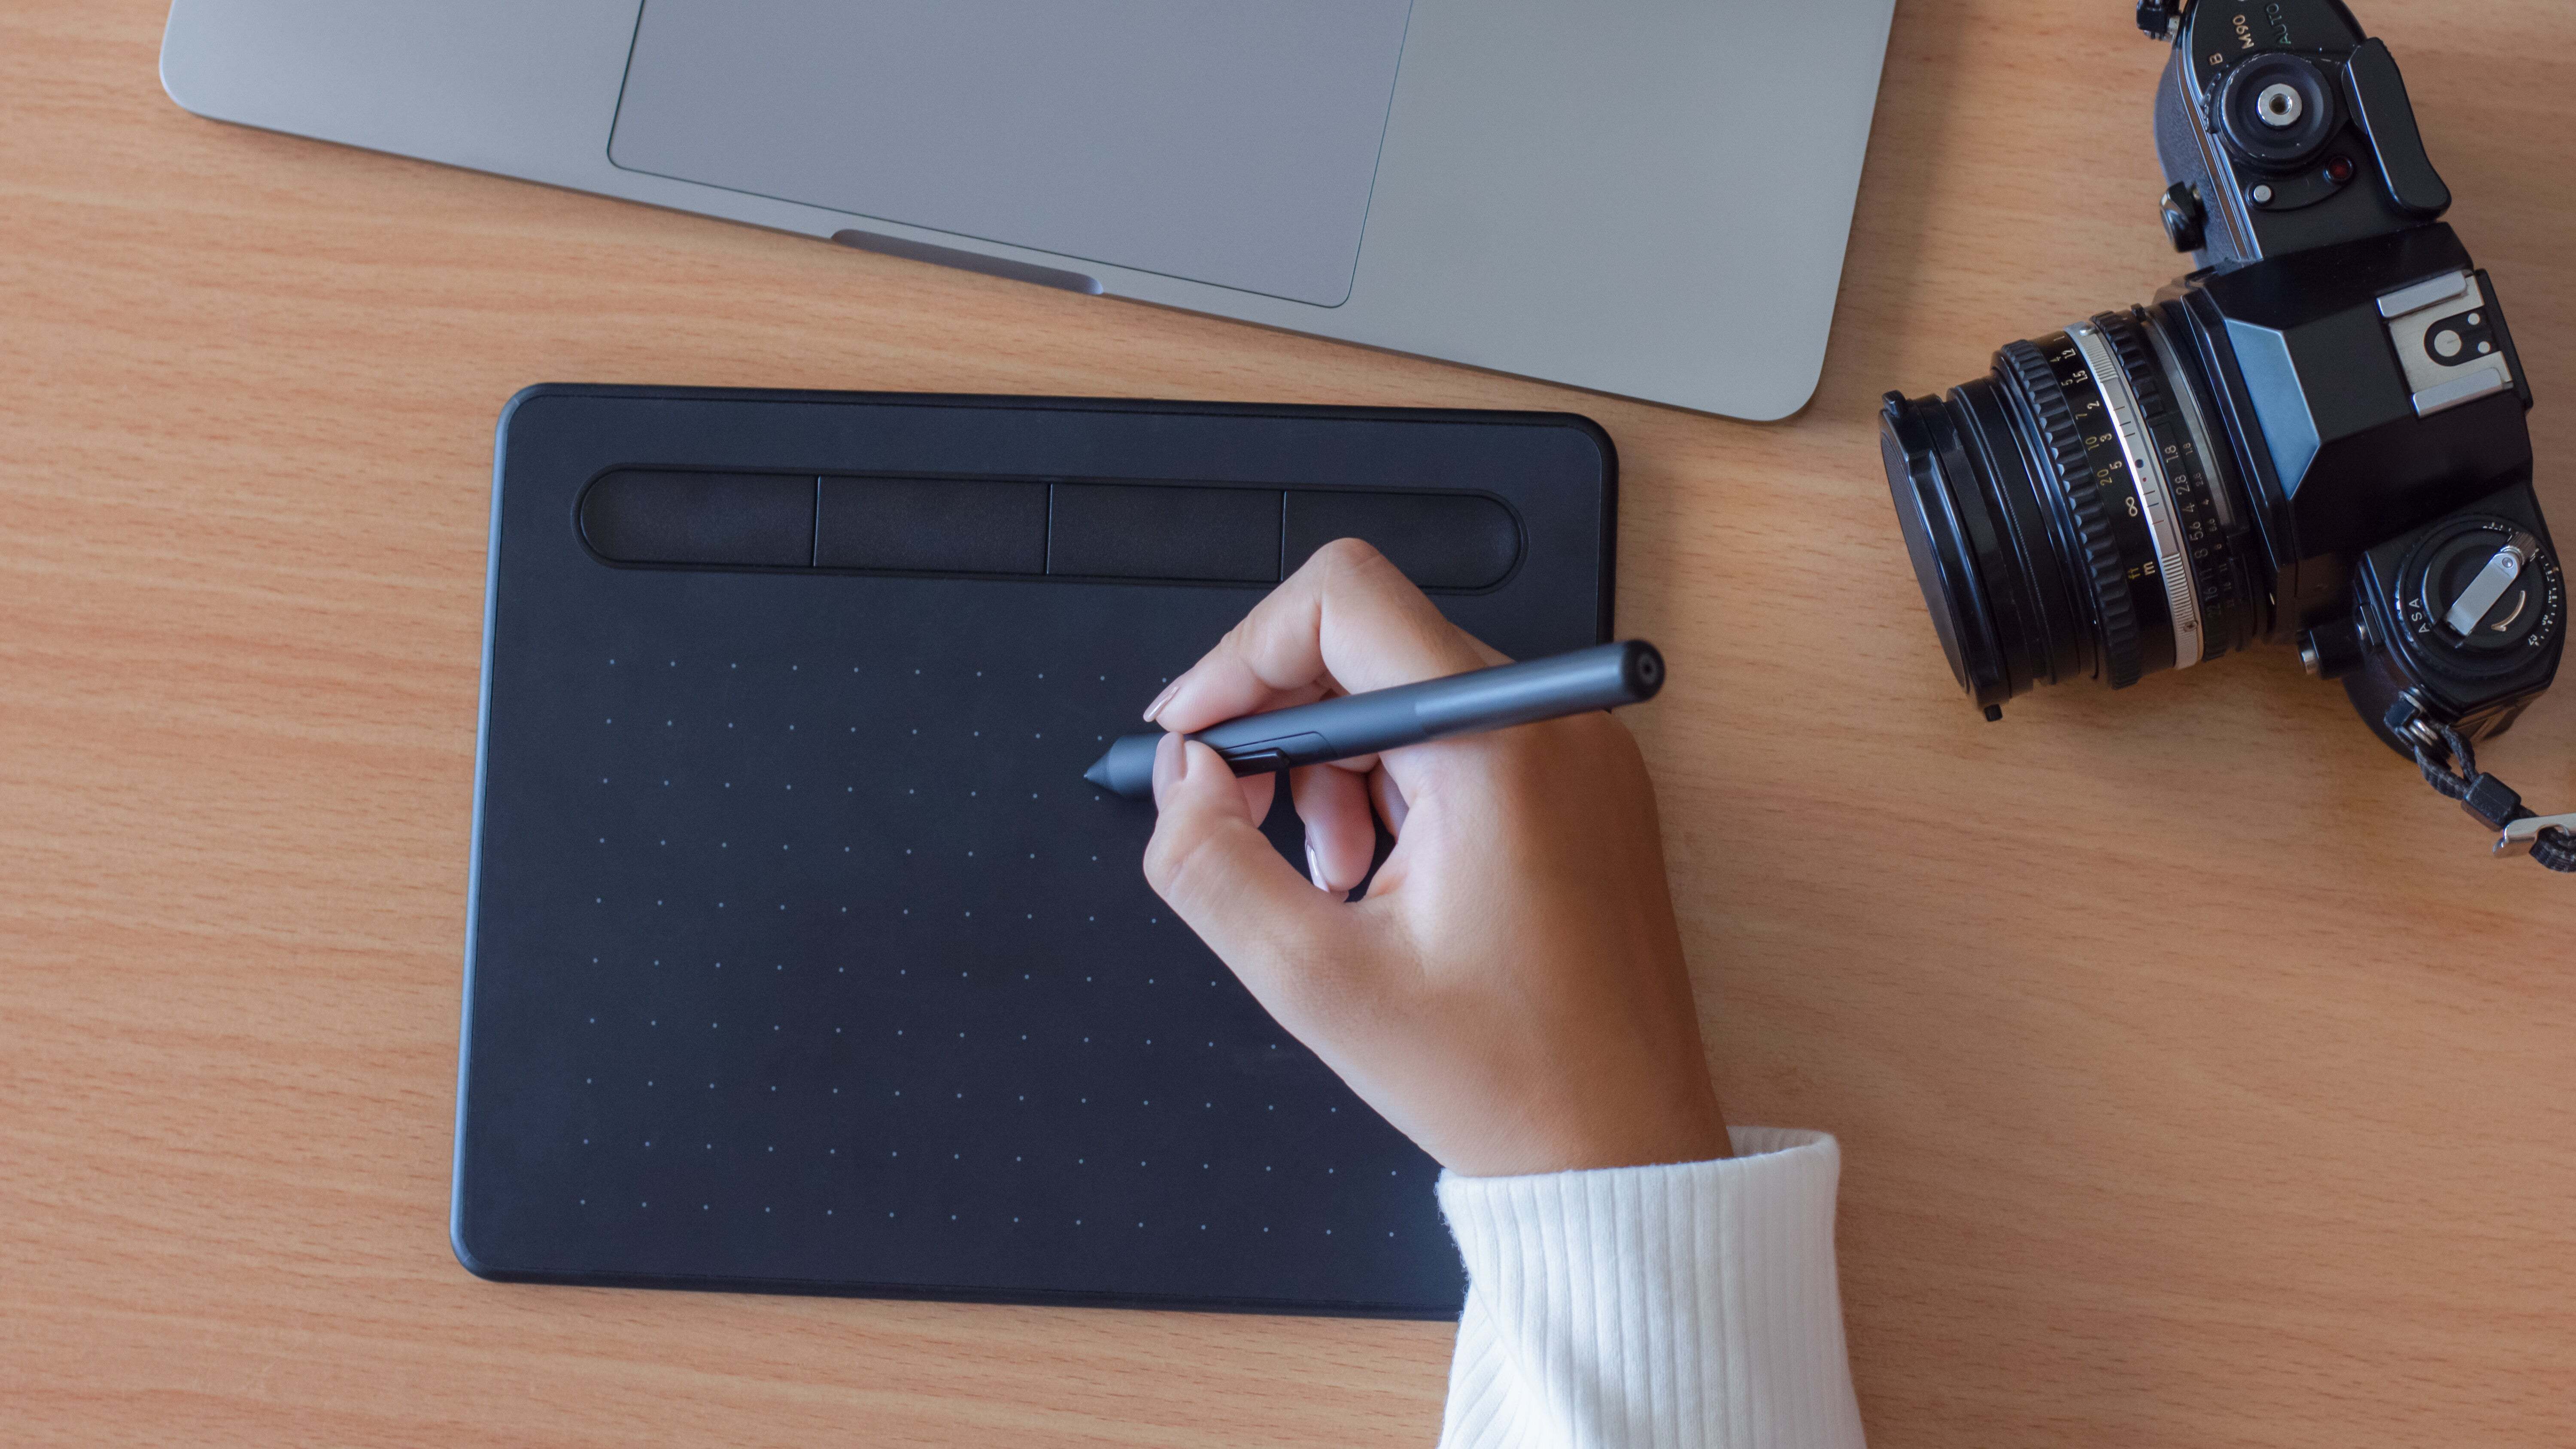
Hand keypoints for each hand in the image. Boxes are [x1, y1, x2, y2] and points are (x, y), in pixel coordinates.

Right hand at [1139, 541, 1728, 1177]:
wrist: (1622, 1152)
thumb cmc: (1507, 1080)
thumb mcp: (1315, 981)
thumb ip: (1211, 863)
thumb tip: (1179, 776)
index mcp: (1500, 746)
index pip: (1342, 601)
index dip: (1241, 657)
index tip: (1194, 737)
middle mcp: (1555, 724)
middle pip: (1369, 646)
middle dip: (1284, 731)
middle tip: (1245, 826)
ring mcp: (1581, 754)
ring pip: (1408, 697)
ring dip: (1335, 770)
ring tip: (1331, 882)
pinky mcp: (1586, 790)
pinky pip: (1461, 742)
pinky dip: (1394, 790)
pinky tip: (1379, 881)